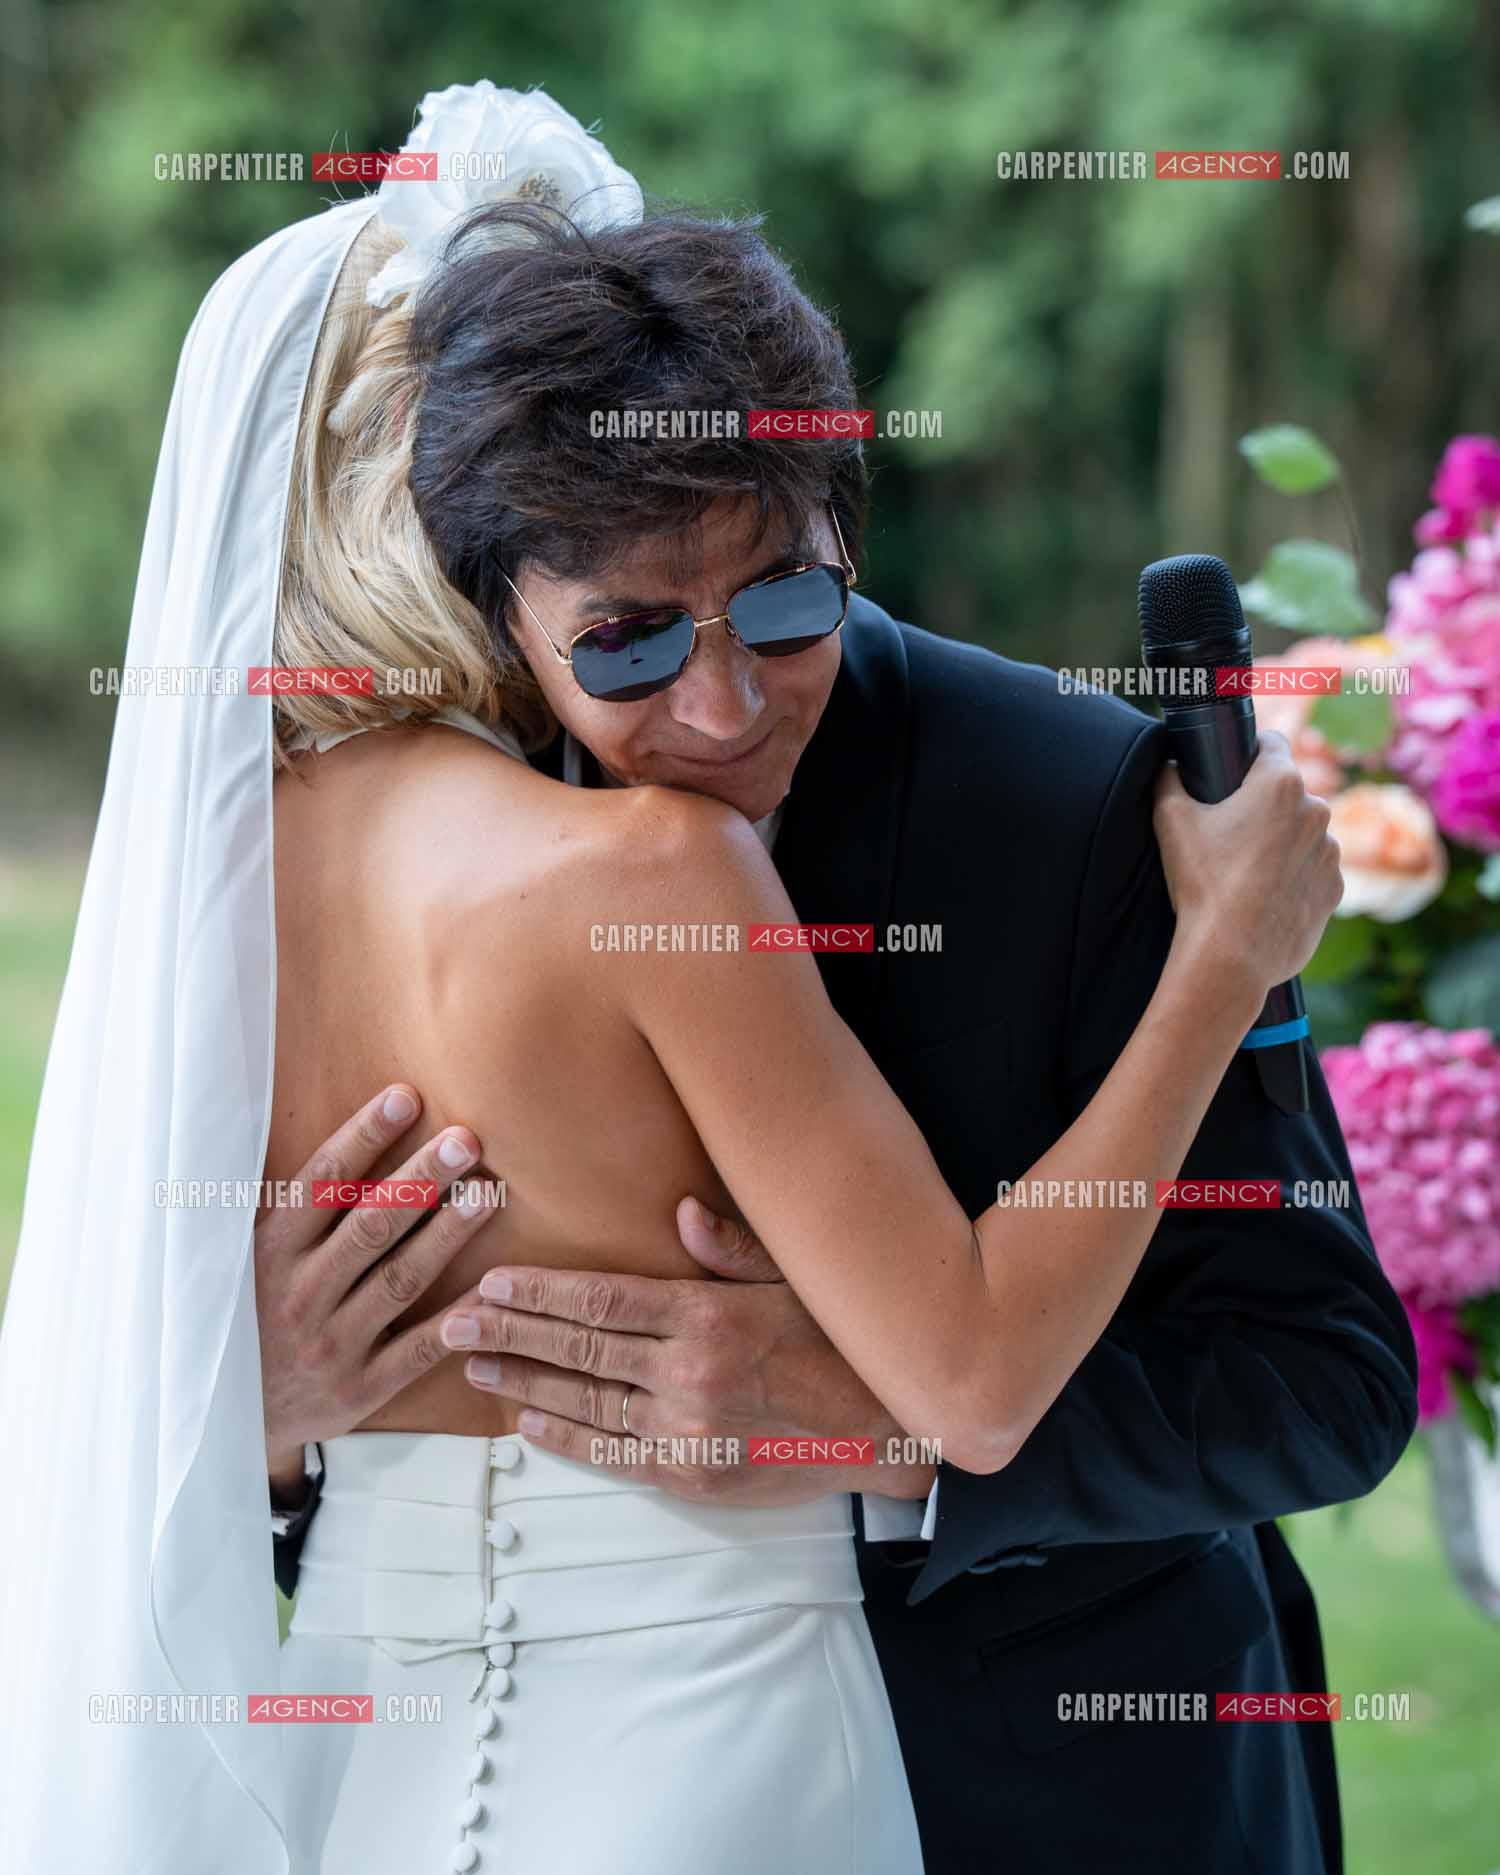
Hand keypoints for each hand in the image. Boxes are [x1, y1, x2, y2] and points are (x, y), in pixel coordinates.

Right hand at [257, 1084, 501, 1497]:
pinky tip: (494, 1288)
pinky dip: (458, 1319)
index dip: (364, 1137)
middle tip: (467, 1140)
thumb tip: (335, 1130)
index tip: (406, 1097)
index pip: (321, 1183)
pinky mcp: (360, 1388)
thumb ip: (292, 1209)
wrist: (228, 1422)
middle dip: (422, 1178)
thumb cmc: (250, 1317)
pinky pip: (418, 1349)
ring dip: (448, 1234)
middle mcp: (298, 1295)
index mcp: (268, 1253)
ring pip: (399, 1279)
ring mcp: (330, 1344)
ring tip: (488, 1195)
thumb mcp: (247, 1260)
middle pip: (371, 1225)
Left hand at [444, 1197, 938, 1507]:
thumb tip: (680, 1213)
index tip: (493, 1280)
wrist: (887, 1433)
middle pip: (580, 1347)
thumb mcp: (797, 1279)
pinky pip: (612, 1453)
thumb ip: (732, 1248)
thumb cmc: (840, 1344)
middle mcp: (689, 1372)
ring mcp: (688, 1429)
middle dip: (511, 1330)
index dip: (541, 1290)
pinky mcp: (692, 1475)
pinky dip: (564, 1435)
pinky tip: (524, 1418)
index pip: (604, 1300)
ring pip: (585, 1400)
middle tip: (453, 1319)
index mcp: (709, 1315)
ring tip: (471, 1363)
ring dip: (522, 1379)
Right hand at [1152, 728, 1342, 993]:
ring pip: (1302, 834)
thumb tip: (1169, 767)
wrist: (1231, 955)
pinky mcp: (1333, 889)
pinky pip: (1311, 871)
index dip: (1248, 753)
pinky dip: (1292, 878)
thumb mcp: (1170, 821)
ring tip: (1243, 874)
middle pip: (1286, 793)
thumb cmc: (1203, 883)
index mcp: (1280, 784)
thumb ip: (1168, 779)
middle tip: (1227, 834)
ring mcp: (1329, 852)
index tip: (1231, 772)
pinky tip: (1262, 898)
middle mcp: (1316, 811)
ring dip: (1280, 843)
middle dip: (1262, 806)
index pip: (1271, 743)